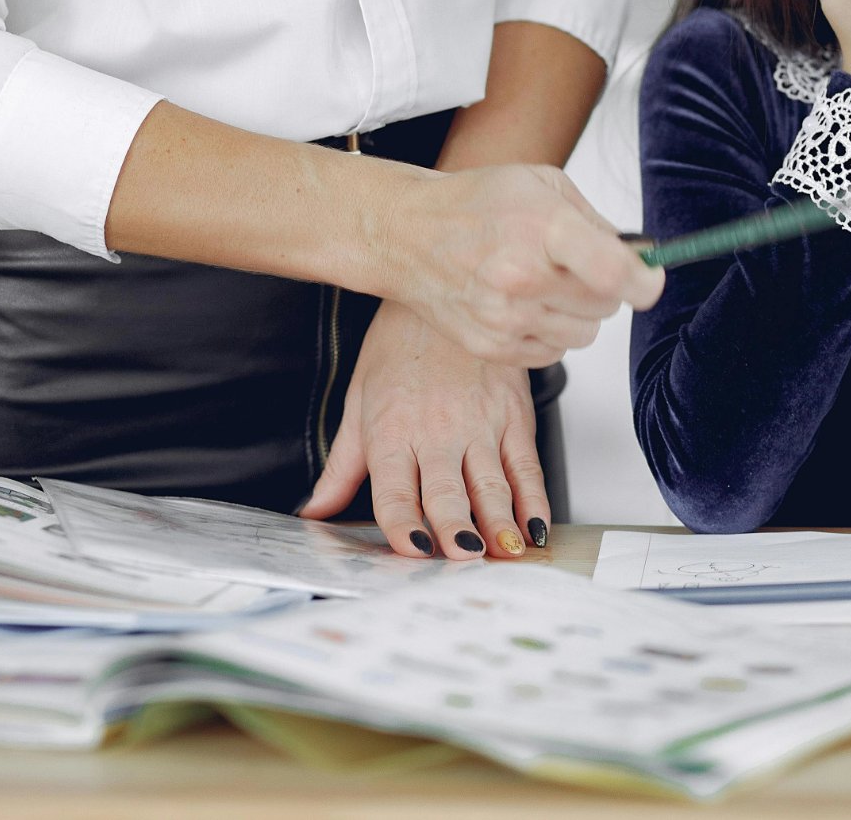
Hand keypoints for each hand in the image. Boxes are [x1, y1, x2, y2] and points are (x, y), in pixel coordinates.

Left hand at [299, 301, 547, 559]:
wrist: (445, 292)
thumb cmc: (400, 346)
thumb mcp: (359, 401)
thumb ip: (342, 465)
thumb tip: (315, 510)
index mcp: (391, 431)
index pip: (393, 488)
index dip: (402, 522)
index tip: (412, 550)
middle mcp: (436, 431)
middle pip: (445, 491)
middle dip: (455, 528)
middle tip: (463, 558)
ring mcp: (480, 424)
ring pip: (491, 484)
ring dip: (499, 521)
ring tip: (503, 552)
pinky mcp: (514, 416)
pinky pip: (526, 466)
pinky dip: (534, 500)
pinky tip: (535, 527)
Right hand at [388, 163, 661, 367]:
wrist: (408, 234)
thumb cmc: (475, 204)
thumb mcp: (542, 184)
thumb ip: (597, 222)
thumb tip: (641, 257)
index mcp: (541, 228)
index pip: (615, 273)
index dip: (644, 282)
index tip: (649, 279)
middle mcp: (522, 277)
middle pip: (605, 306)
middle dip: (604, 288)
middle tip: (574, 265)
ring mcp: (504, 317)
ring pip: (584, 334)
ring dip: (577, 313)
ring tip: (545, 283)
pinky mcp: (492, 346)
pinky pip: (554, 353)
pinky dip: (550, 332)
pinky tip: (524, 303)